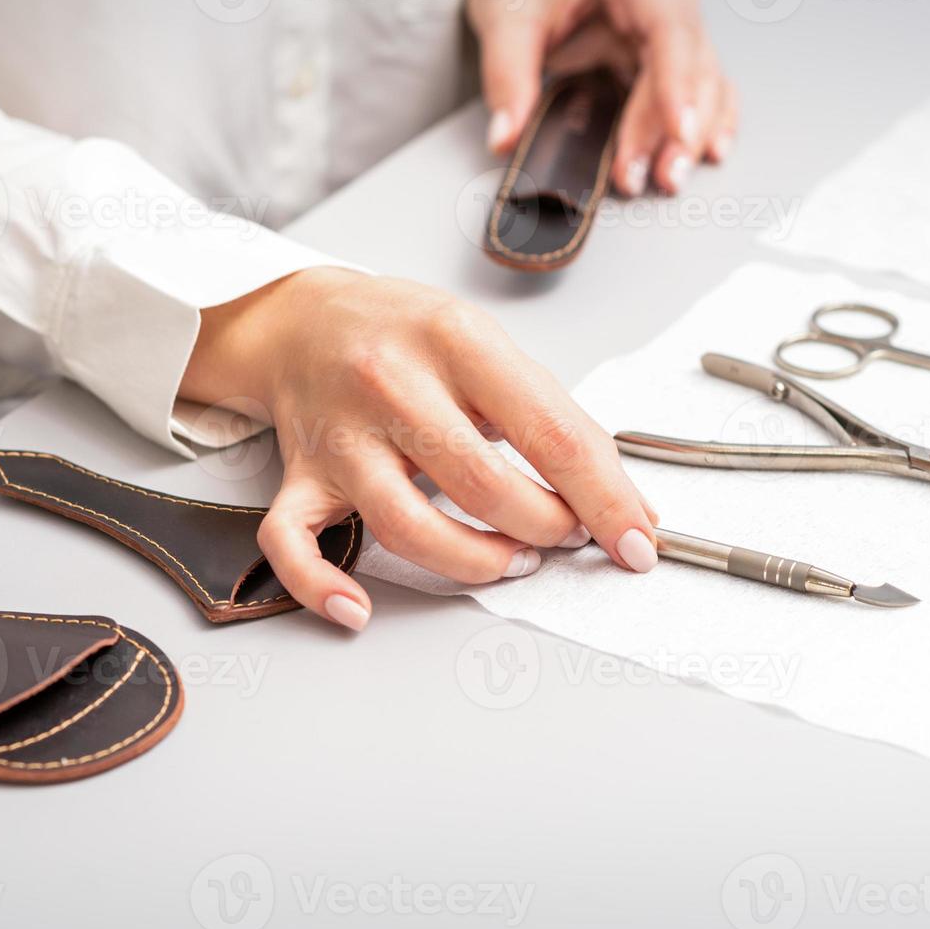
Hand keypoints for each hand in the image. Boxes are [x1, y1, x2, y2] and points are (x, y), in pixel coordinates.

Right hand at [179, 267, 659, 630]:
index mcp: (456, 341)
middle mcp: (393, 384)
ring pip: (406, 526)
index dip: (604, 500)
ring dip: (475, 563)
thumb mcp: (489, 346)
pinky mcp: (301, 475)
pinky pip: (293, 543)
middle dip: (545, 528)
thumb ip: (554, 419)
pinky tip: (358, 608)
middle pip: (483, 486)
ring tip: (511, 559)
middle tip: (565, 534)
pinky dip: (322, 586)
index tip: (635, 541)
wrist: (304, 320)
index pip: (549, 433)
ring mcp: (342, 435)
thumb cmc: (409, 336)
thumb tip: (626, 505)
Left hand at [468, 0, 736, 195]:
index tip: (677, 130)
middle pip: (692, 65)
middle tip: (651, 176)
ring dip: (690, 134)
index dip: (677, 86)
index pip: (670, 32)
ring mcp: (670, 23)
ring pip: (703, 80)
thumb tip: (506, 135)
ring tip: (666, 177)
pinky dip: (703, 118)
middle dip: (675, 129)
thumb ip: (508, 73)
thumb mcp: (506, 9)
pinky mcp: (663, 48)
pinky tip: (706, 151)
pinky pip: (698, 82)